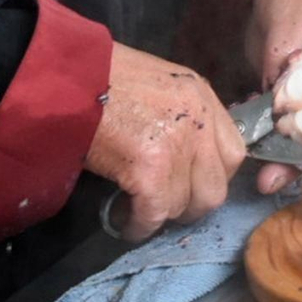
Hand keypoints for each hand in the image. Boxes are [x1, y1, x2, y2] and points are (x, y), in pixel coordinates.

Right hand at [84, 44, 246, 241]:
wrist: (68, 76)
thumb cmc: (104, 75)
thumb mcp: (160, 84)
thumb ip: (183, 115)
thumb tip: (186, 158)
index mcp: (203, 96)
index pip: (234, 154)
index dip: (212, 176)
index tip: (190, 184)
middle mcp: (199, 121)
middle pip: (216, 188)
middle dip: (190, 204)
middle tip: (164, 203)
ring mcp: (177, 147)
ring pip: (182, 205)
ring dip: (160, 213)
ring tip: (136, 208)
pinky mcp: (150, 170)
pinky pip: (154, 215)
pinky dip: (139, 226)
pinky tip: (125, 223)